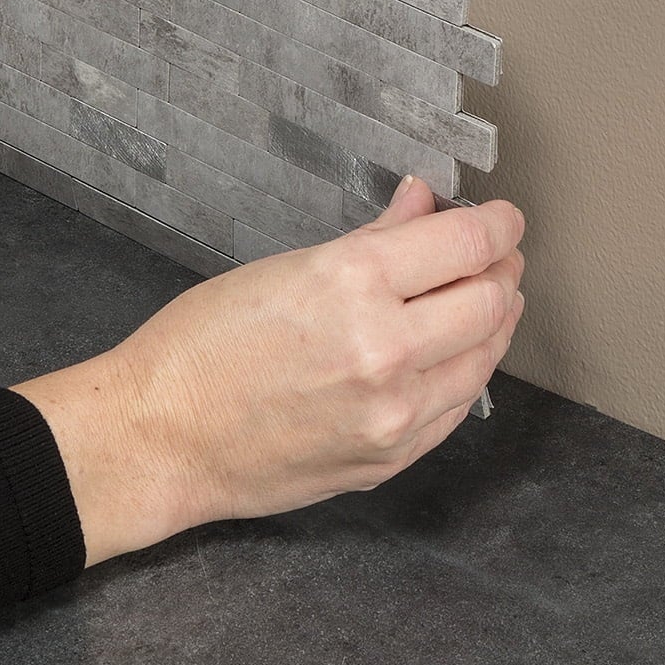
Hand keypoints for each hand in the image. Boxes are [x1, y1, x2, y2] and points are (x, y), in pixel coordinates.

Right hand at [15, 176, 525, 564]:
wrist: (161, 438)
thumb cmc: (200, 346)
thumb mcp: (284, 268)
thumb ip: (371, 240)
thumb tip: (421, 206)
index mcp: (352, 283)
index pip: (466, 245)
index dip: (498, 226)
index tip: (503, 220)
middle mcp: (385, 348)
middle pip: (489, 300)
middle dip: (503, 270)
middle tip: (498, 257)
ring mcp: (393, 412)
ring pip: (483, 357)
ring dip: (494, 322)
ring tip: (485, 300)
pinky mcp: (390, 458)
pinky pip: (455, 408)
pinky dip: (465, 372)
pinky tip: (456, 354)